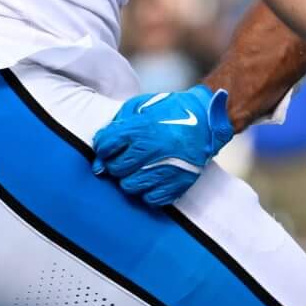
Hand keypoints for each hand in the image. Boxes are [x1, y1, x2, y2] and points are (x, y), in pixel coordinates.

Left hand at [90, 85, 234, 207]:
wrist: (207, 119)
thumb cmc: (170, 111)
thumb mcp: (140, 107)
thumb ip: (115, 128)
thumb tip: (98, 161)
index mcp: (142, 128)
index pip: (105, 146)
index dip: (105, 147)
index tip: (112, 146)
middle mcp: (153, 150)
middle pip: (115, 169)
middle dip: (117, 163)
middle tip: (128, 157)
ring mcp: (166, 169)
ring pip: (129, 186)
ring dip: (131, 178)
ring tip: (141, 168)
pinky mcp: (178, 183)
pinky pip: (150, 199)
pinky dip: (148, 191)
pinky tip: (154, 178)